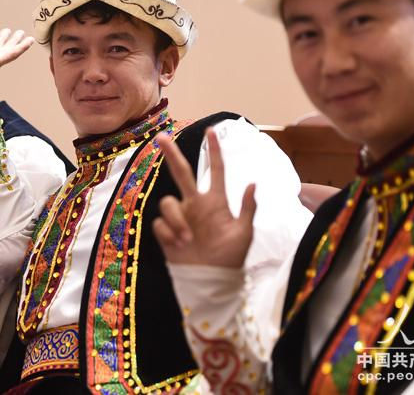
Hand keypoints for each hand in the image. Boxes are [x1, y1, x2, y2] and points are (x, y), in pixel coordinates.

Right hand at [153, 129, 256, 267]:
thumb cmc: (231, 258)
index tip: (212, 131)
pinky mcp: (167, 232)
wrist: (212, 281)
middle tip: (161, 138)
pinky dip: (169, 232)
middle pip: (181, 173)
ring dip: (176, 219)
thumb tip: (253, 182)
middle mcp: (196, 205)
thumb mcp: (244, 233)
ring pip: (168, 202)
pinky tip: (178, 244)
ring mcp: (181, 218)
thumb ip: (247, 208)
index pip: (215, 170)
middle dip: (172, 154)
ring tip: (187, 238)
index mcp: (216, 202)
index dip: (214, 151)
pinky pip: (160, 223)